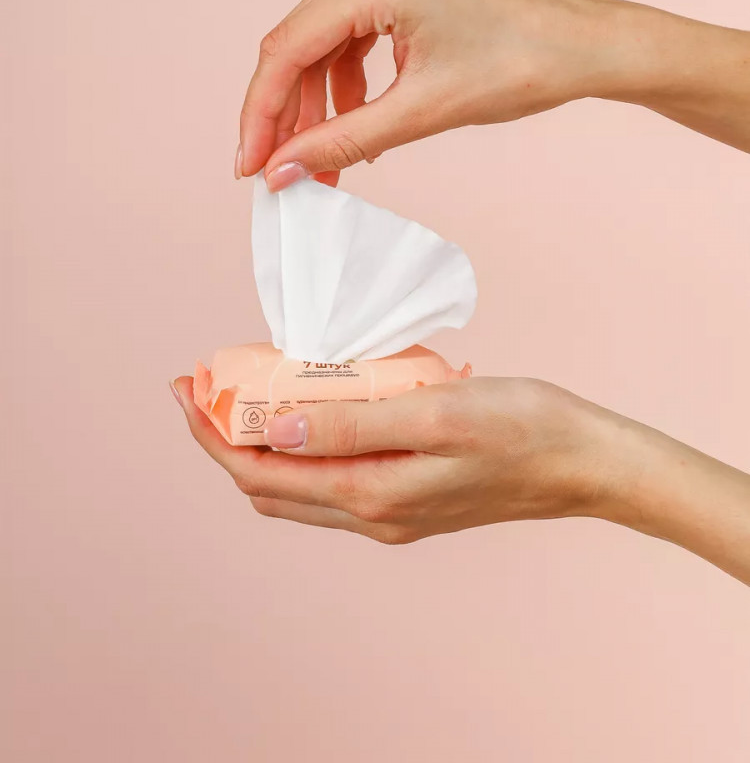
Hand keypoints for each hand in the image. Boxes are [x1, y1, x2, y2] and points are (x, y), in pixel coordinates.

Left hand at [172, 375, 624, 541]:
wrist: (582, 462)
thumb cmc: (521, 427)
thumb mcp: (434, 414)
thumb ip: (352, 425)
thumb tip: (273, 431)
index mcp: (372, 495)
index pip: (261, 473)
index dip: (213, 435)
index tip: (186, 390)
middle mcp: (373, 515)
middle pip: (271, 486)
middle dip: (226, 441)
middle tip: (207, 389)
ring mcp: (391, 512)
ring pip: (299, 487)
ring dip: (263, 446)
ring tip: (248, 394)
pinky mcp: (410, 498)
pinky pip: (335, 479)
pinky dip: (305, 448)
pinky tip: (313, 408)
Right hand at [238, 0, 749, 185]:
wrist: (584, 44)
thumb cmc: (522, 66)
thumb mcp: (422, 112)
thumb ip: (342, 141)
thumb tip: (282, 172)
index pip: (286, 51)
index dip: (261, 117)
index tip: (249, 168)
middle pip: (296, 46)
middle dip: (287, 116)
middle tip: (283, 174)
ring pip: (320, 45)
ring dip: (317, 107)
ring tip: (323, 165)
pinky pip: (350, 37)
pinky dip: (346, 85)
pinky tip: (353, 127)